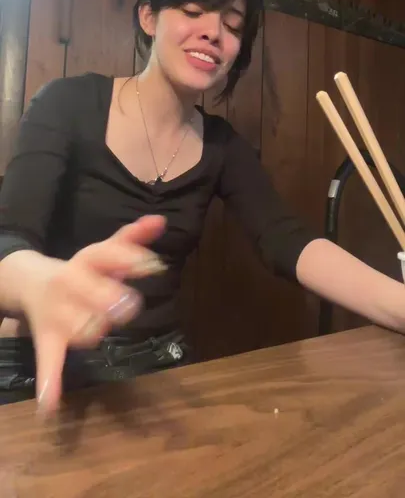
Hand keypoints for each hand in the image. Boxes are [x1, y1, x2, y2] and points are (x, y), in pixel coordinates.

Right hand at [18, 215, 165, 413]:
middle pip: (91, 290)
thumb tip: (161, 219)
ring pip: (78, 325)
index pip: (108, 255)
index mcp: (87, 262)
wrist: (30, 281)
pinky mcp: (48, 337)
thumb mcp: (104, 249)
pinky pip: (48, 360)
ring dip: (89, 331)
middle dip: (110, 297)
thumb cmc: (81, 269)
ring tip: (96, 332)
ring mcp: (59, 312)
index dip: (130, 259)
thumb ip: (133, 236)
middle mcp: (71, 283)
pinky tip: (50, 405)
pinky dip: (49, 382)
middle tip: (127, 305)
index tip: (152, 265)